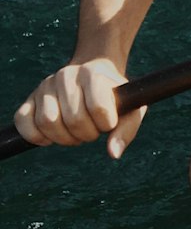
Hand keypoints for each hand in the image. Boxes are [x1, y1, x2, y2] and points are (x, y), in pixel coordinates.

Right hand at [14, 58, 145, 158]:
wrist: (95, 76)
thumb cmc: (113, 97)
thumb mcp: (129, 108)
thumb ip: (126, 130)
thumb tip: (113, 153)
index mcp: (93, 74)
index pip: (99, 107)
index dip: (106, 123)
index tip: (109, 122)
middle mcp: (67, 75)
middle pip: (73, 119)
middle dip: (86, 134)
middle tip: (91, 130)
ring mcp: (46, 86)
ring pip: (47, 121)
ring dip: (63, 138)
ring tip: (74, 132)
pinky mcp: (30, 99)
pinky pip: (23, 121)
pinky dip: (35, 136)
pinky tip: (49, 138)